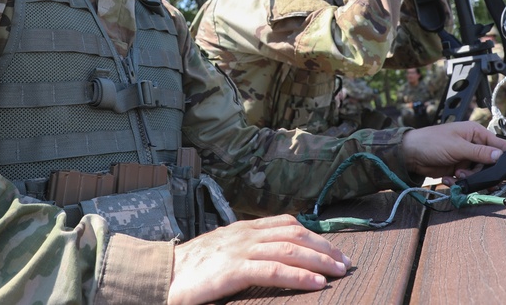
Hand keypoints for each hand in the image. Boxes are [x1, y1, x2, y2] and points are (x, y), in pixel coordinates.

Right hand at [167, 215, 350, 304]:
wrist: (161, 275)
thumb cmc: (190, 269)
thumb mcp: (222, 251)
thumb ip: (245, 249)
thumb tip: (269, 258)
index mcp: (243, 227)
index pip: (287, 223)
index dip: (313, 235)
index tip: (332, 248)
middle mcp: (245, 233)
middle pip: (294, 233)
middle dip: (324, 247)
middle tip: (345, 261)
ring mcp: (240, 249)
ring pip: (289, 249)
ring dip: (319, 260)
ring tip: (339, 271)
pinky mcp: (234, 269)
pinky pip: (274, 270)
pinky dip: (299, 276)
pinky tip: (316, 283)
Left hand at [401, 121, 505, 179]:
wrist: (410, 154)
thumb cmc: (431, 142)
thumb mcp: (457, 146)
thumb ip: (479, 152)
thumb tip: (500, 155)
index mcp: (476, 133)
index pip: (499, 145)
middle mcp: (473, 145)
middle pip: (491, 163)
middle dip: (484, 172)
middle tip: (474, 176)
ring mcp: (466, 158)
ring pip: (480, 174)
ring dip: (470, 177)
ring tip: (457, 174)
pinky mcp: (458, 170)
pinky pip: (468, 179)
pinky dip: (460, 181)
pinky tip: (449, 178)